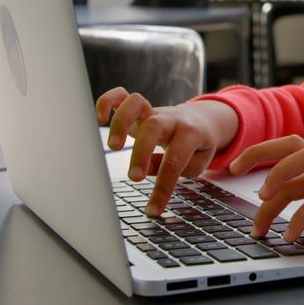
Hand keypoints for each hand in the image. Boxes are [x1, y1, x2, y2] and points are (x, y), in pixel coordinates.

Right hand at [95, 87, 238, 215]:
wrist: (204, 118)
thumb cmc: (198, 144)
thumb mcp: (197, 161)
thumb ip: (177, 168)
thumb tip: (146, 170)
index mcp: (190, 133)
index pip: (175, 161)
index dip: (162, 188)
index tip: (153, 209)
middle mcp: (170, 119)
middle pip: (154, 127)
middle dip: (140, 153)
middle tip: (134, 178)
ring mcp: (153, 110)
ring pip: (136, 103)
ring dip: (120, 123)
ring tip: (113, 147)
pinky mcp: (139, 107)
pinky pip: (120, 94)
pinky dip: (107, 102)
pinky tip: (99, 119)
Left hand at [228, 135, 303, 243]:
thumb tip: (290, 219)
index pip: (290, 154)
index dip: (261, 156)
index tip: (235, 170)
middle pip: (294, 146)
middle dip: (261, 153)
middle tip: (235, 171)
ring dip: (279, 179)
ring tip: (262, 205)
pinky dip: (302, 217)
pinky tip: (292, 234)